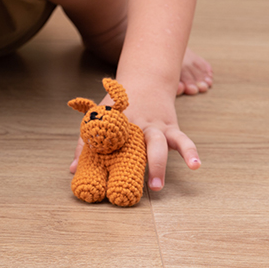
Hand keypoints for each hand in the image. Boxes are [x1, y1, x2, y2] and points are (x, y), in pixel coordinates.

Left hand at [69, 87, 200, 190]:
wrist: (145, 80)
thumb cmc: (118, 105)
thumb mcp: (98, 118)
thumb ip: (86, 143)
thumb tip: (72, 170)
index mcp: (116, 126)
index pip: (106, 144)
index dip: (101, 160)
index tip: (95, 182)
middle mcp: (136, 127)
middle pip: (133, 146)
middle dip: (128, 166)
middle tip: (127, 187)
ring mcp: (155, 127)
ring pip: (160, 144)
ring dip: (158, 165)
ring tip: (157, 186)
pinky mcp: (171, 128)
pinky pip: (183, 140)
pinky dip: (190, 152)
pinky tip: (196, 165)